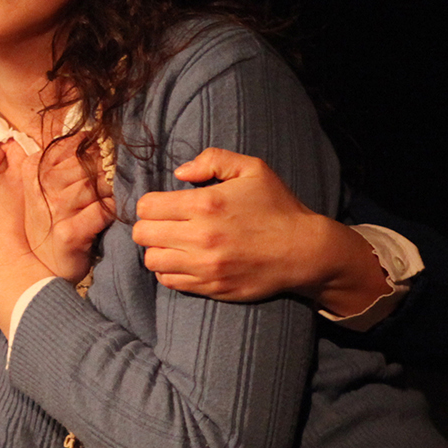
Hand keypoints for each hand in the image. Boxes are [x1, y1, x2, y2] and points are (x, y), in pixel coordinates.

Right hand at [18, 136, 114, 282]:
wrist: (44, 267)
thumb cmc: (52, 222)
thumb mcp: (48, 187)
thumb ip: (63, 161)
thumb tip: (94, 134)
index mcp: (33, 170)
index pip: (71, 146)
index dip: (94, 150)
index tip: (104, 157)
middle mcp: (40, 188)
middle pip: (85, 164)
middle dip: (106, 170)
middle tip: (116, 177)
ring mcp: (54, 211)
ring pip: (95, 186)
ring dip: (111, 191)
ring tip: (115, 196)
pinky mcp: (69, 233)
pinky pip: (102, 211)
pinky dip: (114, 210)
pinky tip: (114, 213)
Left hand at [132, 147, 387, 311]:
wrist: (305, 251)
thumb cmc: (278, 207)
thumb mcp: (253, 169)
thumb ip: (213, 160)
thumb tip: (180, 172)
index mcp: (205, 204)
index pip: (147, 206)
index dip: (150, 204)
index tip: (162, 205)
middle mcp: (200, 237)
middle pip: (143, 234)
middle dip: (149, 226)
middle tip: (164, 224)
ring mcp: (204, 266)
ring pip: (151, 260)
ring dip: (156, 250)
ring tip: (172, 243)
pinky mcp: (210, 287)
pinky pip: (168, 281)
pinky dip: (168, 271)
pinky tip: (182, 261)